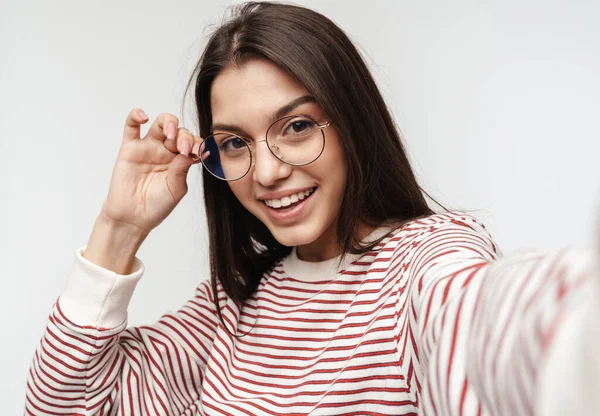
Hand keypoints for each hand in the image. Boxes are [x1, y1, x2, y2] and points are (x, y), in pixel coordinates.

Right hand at [99, 108, 206, 235]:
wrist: (132, 218)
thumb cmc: (156, 206)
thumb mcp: (176, 189)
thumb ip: (182, 170)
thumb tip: (189, 152)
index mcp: (180, 161)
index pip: (192, 144)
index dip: (197, 144)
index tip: (200, 152)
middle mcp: (165, 151)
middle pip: (179, 131)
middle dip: (184, 136)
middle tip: (184, 148)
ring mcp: (148, 148)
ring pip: (160, 124)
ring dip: (169, 122)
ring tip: (170, 134)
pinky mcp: (129, 148)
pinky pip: (131, 126)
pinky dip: (136, 115)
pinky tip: (143, 117)